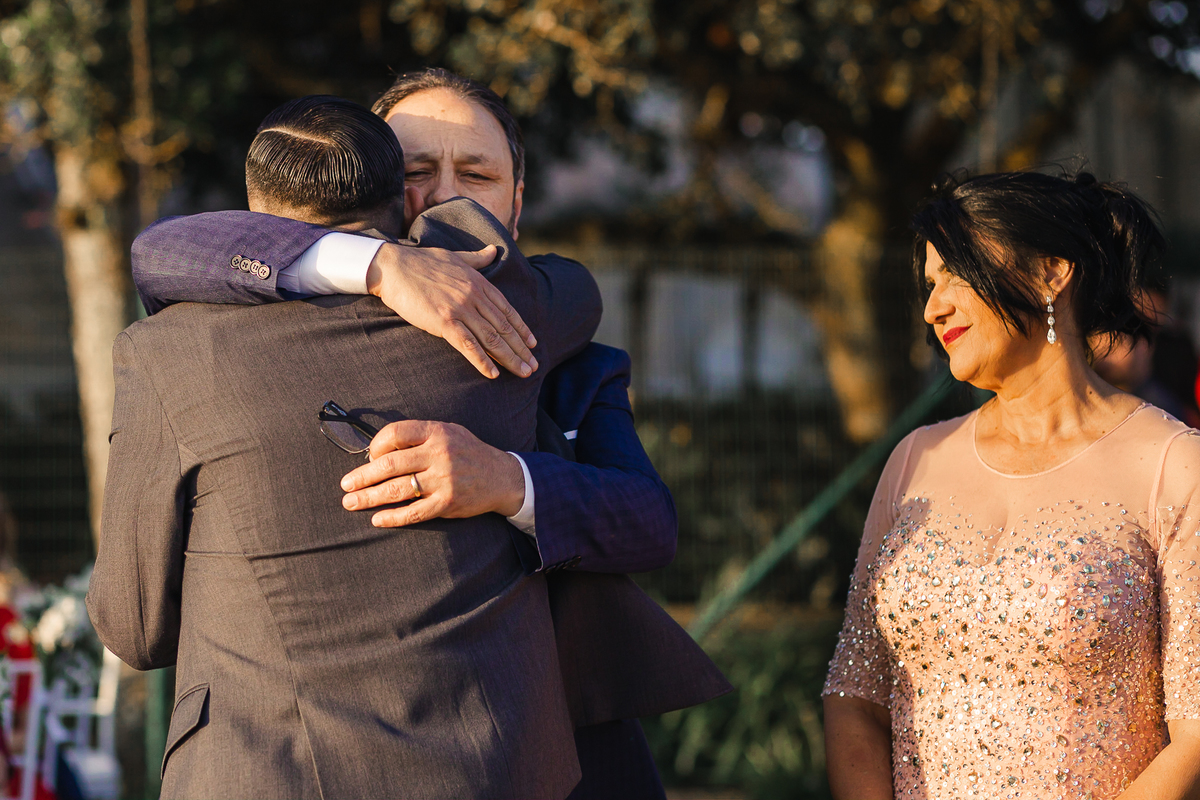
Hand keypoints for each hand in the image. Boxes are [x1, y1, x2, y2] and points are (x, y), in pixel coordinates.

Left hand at [339, 420, 525, 526]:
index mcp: (437, 432)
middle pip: (390, 464)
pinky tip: (377, 519)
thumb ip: (419, 437)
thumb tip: (378, 452)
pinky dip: (393, 517)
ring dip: (369, 498)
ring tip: (351, 502)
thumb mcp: (448, 432)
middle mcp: (440, 454)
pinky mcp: (448, 503)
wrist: (502, 477)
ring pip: (397, 489)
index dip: (376, 445)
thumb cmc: (468, 453)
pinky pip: (414, 513)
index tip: (368, 457)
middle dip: (362, 476)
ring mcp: (444, 480)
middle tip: (346, 485)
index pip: (396, 433)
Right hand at [365, 244, 537, 379]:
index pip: (508, 310)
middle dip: (521, 349)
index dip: (523, 329)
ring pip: (492, 339)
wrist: (394, 267)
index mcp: (479, 282)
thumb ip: (478, 258)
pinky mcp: (444, 322)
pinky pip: (468, 345)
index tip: (533, 344)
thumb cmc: (422, 261)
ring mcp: (460, 309)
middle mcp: (474, 296)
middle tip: (534, 366)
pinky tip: (493, 374)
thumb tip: (494, 251)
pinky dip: (482, 361)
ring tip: (523, 372)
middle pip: (504, 328)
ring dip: (510, 358)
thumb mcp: (456, 257)